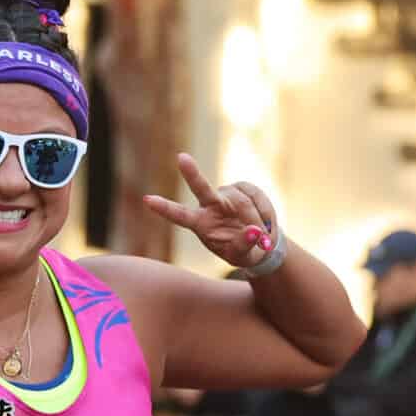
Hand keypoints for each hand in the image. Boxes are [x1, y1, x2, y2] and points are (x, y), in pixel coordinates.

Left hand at [144, 153, 280, 270]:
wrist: (261, 243)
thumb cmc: (244, 252)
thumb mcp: (242, 257)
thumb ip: (244, 246)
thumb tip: (255, 232)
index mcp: (200, 224)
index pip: (180, 215)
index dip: (165, 208)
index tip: (147, 200)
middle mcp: (209, 205)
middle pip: (201, 188)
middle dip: (192, 174)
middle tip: (181, 158)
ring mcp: (226, 195)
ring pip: (242, 201)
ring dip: (256, 219)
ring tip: (263, 235)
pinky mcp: (243, 188)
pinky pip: (257, 195)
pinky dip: (266, 211)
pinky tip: (268, 223)